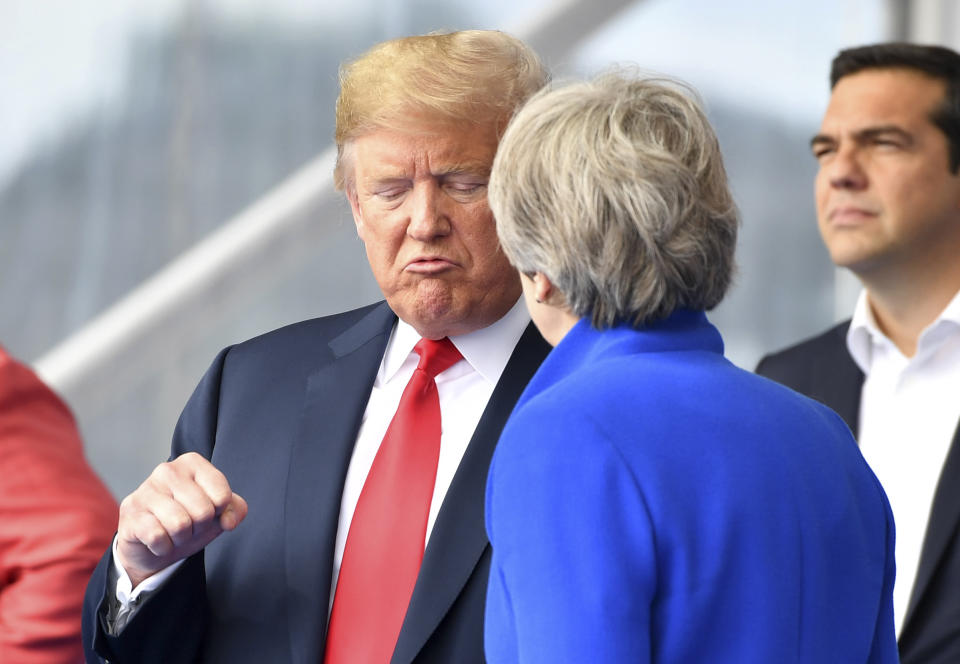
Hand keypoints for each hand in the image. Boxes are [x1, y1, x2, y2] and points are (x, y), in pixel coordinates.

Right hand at [116, 452, 247, 587]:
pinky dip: (163, 547)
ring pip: (180, 524)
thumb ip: (235, 510)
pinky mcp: (130, 512)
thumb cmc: (189, 521)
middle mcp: (167, 470)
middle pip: (203, 511)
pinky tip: (158, 540)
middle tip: (189, 526)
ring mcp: (145, 489)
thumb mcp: (217, 513)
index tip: (207, 512)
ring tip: (174, 533)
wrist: (152, 544)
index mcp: (192, 463)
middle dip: (199, 527)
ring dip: (181, 538)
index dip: (219, 513)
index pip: (222, 495)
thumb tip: (229, 520)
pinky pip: (158, 537)